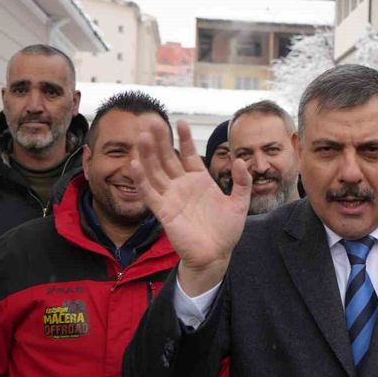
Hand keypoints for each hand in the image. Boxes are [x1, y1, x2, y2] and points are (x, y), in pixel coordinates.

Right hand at [132, 120, 250, 294]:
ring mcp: (171, 197)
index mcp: (199, 180)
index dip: (183, 138)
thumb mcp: (239, 203)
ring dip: (147, 155)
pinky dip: (141, 180)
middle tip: (152, 122)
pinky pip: (150, 193)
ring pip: (155, 171)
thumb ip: (241, 182)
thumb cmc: (226, 230)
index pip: (187, 154)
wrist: (216, 255)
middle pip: (166, 158)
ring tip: (141, 137)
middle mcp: (182, 185)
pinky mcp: (163, 212)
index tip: (180, 122)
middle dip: (160, 141)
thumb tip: (240, 161)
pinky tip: (135, 164)